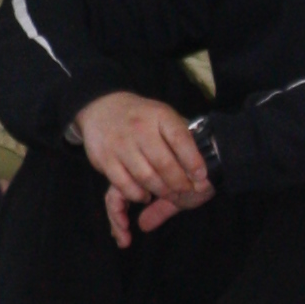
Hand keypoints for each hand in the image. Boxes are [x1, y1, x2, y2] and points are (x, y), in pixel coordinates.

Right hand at [70, 91, 212, 246]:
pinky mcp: (105, 158)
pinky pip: (125, 185)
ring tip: (170, 194)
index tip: (202, 177)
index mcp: (159, 115)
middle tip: (187, 191)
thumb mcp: (164, 117)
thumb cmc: (142, 117)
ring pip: (146, 177)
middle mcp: (139, 128)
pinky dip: (138, 195)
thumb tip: (201, 170)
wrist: (102, 108)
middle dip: (180, 183)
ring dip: (162, 191)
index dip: (193, 161)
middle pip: (164, 164)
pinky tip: (146, 194)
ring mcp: (120, 143)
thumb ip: (182, 138)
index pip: (180, 139)